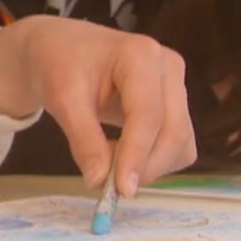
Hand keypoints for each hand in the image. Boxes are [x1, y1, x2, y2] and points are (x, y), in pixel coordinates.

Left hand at [0, 16, 195, 195]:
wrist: (61, 50)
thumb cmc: (59, 65)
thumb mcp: (62, 99)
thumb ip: (83, 139)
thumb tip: (98, 181)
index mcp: (140, 54)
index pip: (147, 114)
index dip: (136, 154)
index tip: (121, 190)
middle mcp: (168, 67)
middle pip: (173, 131)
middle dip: (144, 165)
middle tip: (109, 187)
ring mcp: (176, 86)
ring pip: (181, 142)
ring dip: (150, 165)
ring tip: (107, 159)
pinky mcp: (176, 105)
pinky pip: (178, 145)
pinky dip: (153, 160)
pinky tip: (121, 153)